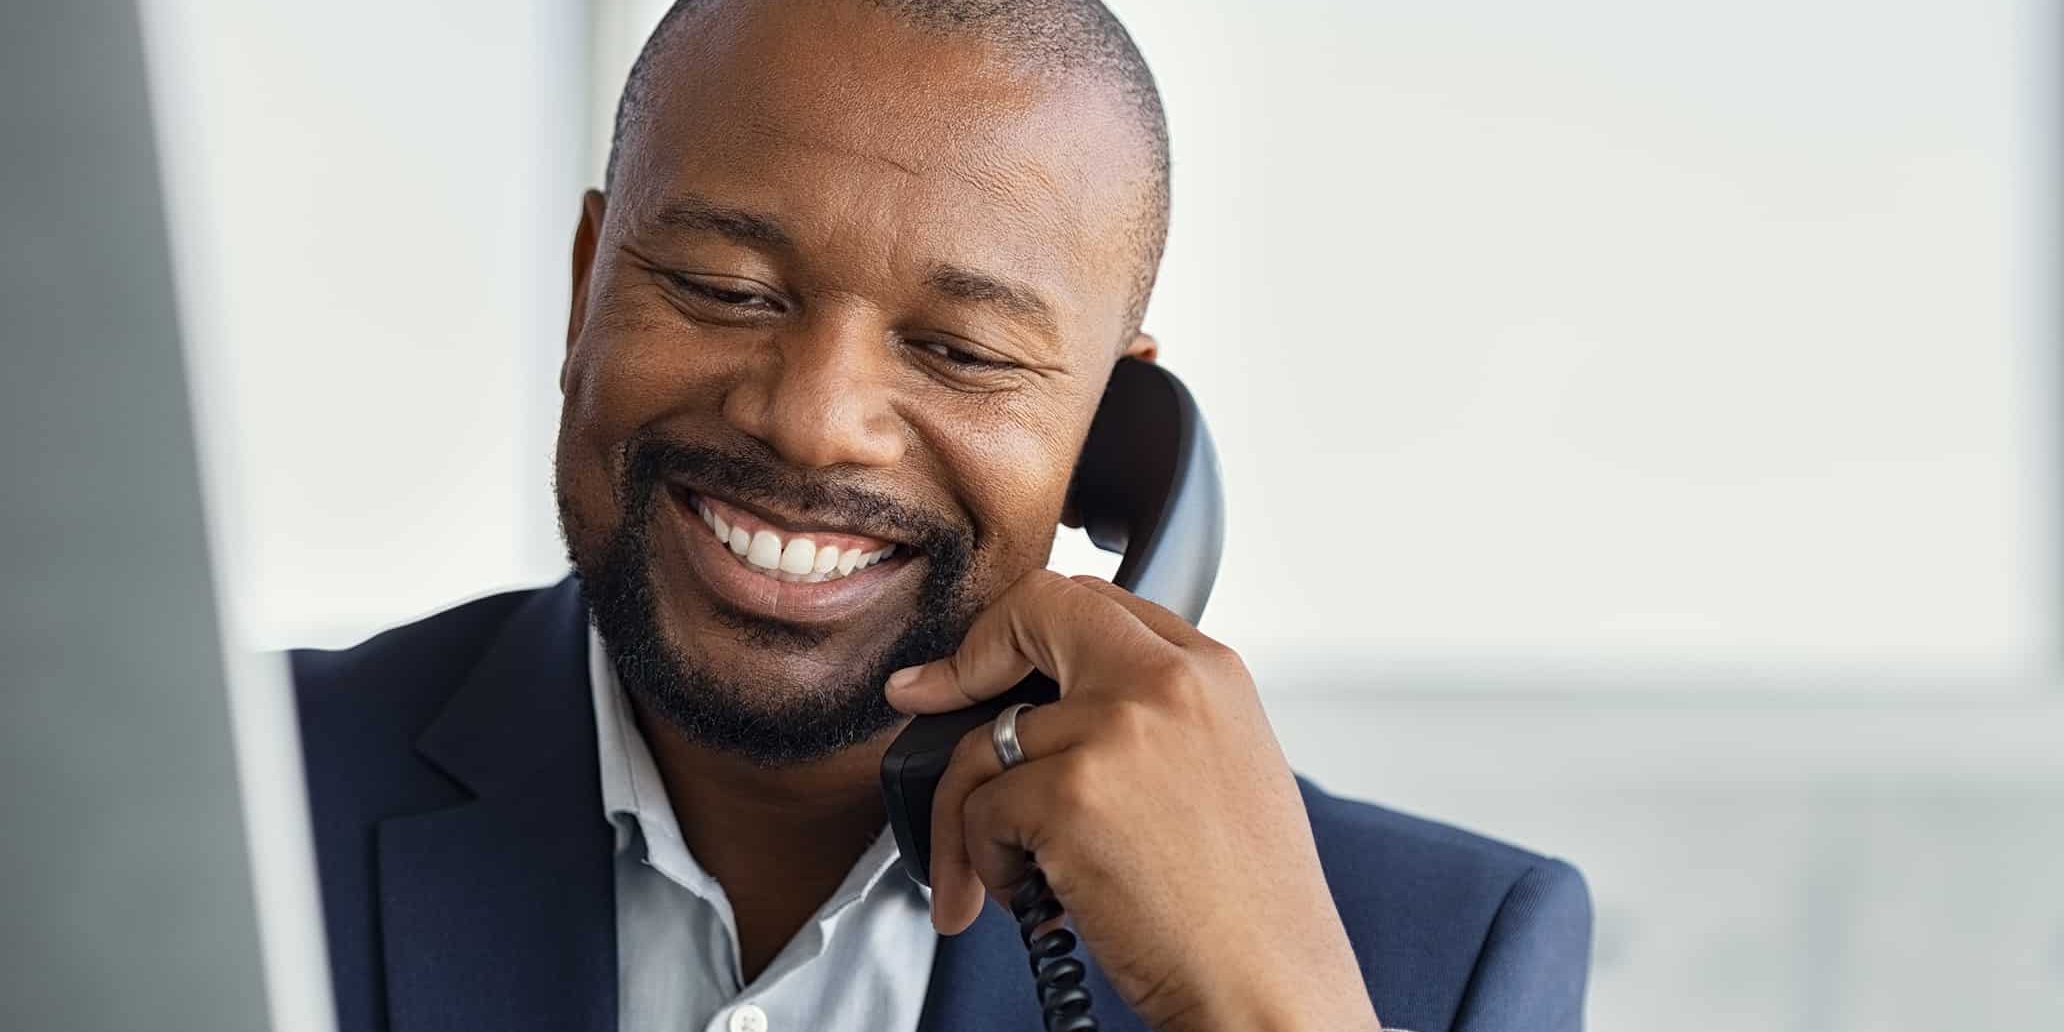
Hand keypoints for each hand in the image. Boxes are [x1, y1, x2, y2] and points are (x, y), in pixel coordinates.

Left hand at [885, 571, 1379, 1031]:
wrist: (1268, 986)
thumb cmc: (1247, 907)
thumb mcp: (1223, 772)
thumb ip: (1150, 717)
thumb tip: (1037, 709)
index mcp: (1214, 671)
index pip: (1096, 601)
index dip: (1026, 631)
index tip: (982, 665)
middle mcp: (1170, 681)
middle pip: (1032, 611)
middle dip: (963, 657)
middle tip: (923, 699)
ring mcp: (1120, 730)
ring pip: (983, 741)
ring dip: (973, 818)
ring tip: (1008, 876)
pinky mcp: (1072, 793)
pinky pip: (978, 811)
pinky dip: (988, 866)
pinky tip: (1037, 900)